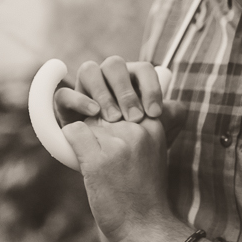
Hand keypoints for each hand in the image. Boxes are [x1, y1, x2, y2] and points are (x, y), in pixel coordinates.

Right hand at [54, 56, 184, 143]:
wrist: (115, 176)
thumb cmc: (138, 150)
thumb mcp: (156, 135)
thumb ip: (170, 118)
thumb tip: (178, 107)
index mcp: (132, 81)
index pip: (143, 70)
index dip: (151, 87)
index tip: (155, 113)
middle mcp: (107, 80)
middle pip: (115, 65)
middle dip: (126, 91)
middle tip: (135, 118)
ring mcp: (84, 90)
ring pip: (89, 70)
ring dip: (103, 92)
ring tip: (114, 118)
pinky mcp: (65, 107)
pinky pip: (64, 94)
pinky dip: (78, 99)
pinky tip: (92, 114)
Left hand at [62, 114, 174, 241]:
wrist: (146, 227)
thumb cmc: (145, 192)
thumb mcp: (152, 152)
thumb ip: (137, 130)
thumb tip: (106, 111)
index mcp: (153, 125)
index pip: (122, 102)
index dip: (114, 121)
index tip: (117, 141)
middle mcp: (136, 129)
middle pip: (103, 110)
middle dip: (99, 130)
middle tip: (109, 160)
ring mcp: (117, 143)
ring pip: (88, 121)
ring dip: (86, 140)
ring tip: (100, 165)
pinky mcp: (97, 159)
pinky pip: (73, 131)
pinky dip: (70, 143)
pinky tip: (83, 162)